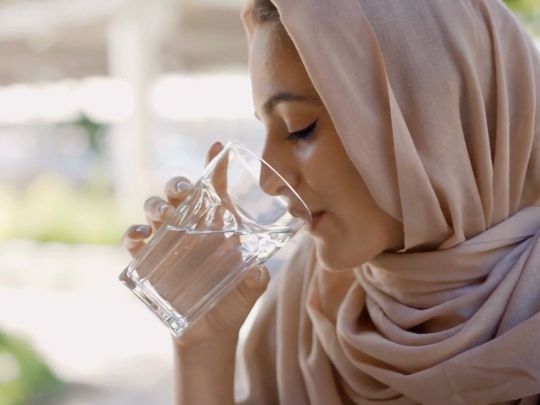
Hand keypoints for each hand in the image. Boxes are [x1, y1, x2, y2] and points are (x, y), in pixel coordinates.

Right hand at [121, 141, 269, 346]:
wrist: (209, 332)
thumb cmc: (232, 304)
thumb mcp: (248, 292)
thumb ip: (255, 282)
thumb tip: (258, 274)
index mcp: (217, 226)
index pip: (215, 190)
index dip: (214, 167)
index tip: (217, 145)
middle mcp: (191, 227)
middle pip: (178, 193)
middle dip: (177, 185)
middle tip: (183, 191)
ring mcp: (168, 242)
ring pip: (154, 210)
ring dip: (156, 206)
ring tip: (164, 216)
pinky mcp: (149, 260)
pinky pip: (135, 240)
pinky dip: (134, 234)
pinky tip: (140, 237)